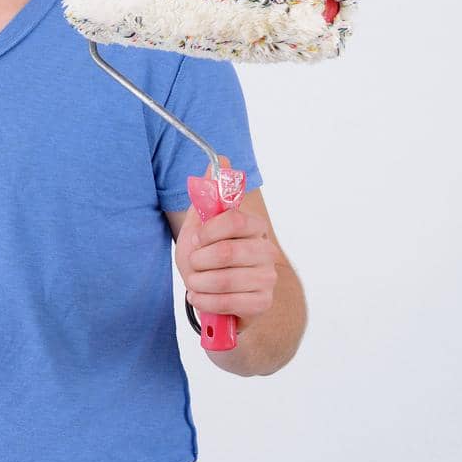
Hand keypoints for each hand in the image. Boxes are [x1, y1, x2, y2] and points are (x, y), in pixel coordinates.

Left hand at [174, 172, 279, 331]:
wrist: (215, 295)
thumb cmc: (206, 257)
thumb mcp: (200, 224)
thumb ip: (211, 193)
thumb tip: (221, 159)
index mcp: (253, 227)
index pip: (234, 219)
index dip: (207, 231)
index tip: (196, 240)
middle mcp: (266, 251)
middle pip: (227, 252)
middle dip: (198, 261)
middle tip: (194, 265)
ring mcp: (267, 278)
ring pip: (224, 279)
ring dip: (198, 283)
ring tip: (195, 282)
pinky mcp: (262, 302)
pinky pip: (227, 302)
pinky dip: (204, 300)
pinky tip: (201, 297)